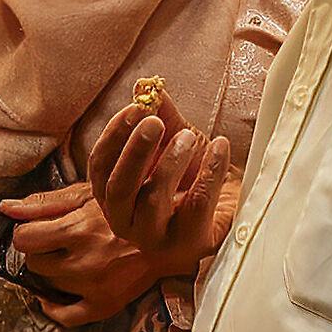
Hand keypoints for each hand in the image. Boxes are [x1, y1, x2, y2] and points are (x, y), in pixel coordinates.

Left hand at [1, 181, 170, 327]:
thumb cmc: (128, 208)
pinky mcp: (106, 305)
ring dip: (49, 273)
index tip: (34, 230)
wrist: (167, 234)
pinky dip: (54, 307)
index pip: (24, 240)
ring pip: (46, 286)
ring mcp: (96, 287)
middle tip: (53, 243)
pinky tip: (54, 293)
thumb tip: (7, 209)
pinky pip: (66, 317)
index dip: (26, 233)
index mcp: (79, 229)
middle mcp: (85, 262)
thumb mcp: (87, 194)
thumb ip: (45, 202)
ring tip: (65, 259)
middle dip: (39, 252)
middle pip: (34, 264)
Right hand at [88, 86, 234, 268]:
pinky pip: (197, 206)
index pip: (99, 168)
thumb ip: (159, 115)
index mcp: (114, 197)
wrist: (233, 202)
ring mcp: (157, 239)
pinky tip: (219, 147)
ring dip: (170, 162)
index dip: (114, 136)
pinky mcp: (191, 244)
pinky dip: (209, 172)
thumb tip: (146, 88)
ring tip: (189, 137)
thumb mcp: (174, 138)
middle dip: (135, 151)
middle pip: (118, 188)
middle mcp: (127, 222)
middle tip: (154, 121)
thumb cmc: (195, 173)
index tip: (135, 108)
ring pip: (153, 200)